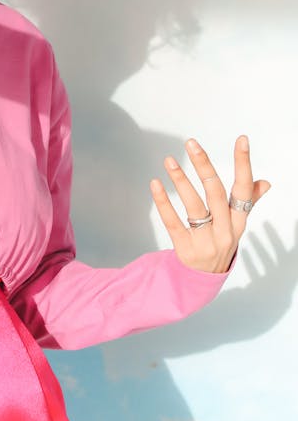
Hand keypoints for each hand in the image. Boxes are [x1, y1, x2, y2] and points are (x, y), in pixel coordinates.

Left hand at [150, 135, 269, 273]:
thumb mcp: (235, 225)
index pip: (244, 190)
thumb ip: (247, 202)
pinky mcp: (185, 249)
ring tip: (169, 160)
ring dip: (181, 180)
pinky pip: (173, 222)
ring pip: (194, 206)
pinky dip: (163, 202)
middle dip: (204, 166)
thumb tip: (265, 182)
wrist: (202, 280)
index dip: (243, 164)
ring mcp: (205, 241)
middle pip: (216, 194)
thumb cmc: (219, 241)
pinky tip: (155, 184)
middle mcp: (225, 231)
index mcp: (238, 222)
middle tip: (191, 143)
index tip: (241, 140)